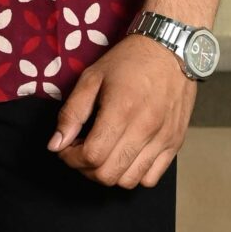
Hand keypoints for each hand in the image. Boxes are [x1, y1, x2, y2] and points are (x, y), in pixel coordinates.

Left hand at [48, 35, 195, 187]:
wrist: (170, 50)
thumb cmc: (128, 62)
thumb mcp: (91, 78)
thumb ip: (72, 113)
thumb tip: (55, 144)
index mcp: (122, 110)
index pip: (91, 156)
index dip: (71, 158)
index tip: (67, 146)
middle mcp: (145, 128)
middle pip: (108, 174)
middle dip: (86, 169)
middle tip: (82, 151)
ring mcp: (163, 138)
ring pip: (129, 181)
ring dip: (109, 174)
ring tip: (103, 154)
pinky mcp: (175, 143)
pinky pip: (151, 178)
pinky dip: (134, 175)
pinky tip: (125, 156)